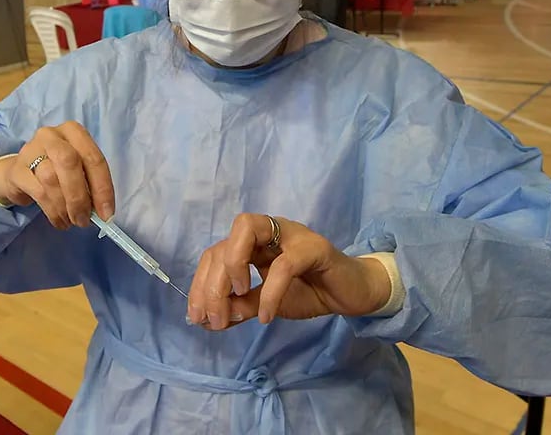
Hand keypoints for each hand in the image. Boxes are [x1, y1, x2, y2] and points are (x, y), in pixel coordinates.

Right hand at [0, 122, 114, 229]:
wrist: (21, 174)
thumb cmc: (57, 171)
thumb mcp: (77, 171)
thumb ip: (91, 185)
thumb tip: (103, 212)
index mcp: (73, 132)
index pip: (93, 158)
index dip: (103, 188)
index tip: (106, 214)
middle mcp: (51, 135)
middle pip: (69, 162)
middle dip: (80, 196)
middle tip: (84, 220)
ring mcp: (30, 149)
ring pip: (51, 178)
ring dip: (65, 206)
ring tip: (71, 221)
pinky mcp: (17, 169)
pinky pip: (38, 192)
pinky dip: (52, 211)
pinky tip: (58, 220)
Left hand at [187, 214, 390, 329]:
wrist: (352, 294)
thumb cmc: (309, 292)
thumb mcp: (267, 304)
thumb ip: (240, 307)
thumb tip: (209, 319)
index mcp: (251, 243)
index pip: (214, 255)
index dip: (200, 285)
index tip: (198, 318)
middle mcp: (265, 230)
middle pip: (224, 244)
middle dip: (212, 284)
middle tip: (214, 319)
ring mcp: (289, 233)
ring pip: (246, 230)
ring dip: (232, 267)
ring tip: (236, 300)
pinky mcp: (314, 247)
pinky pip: (284, 264)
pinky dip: (270, 292)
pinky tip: (267, 317)